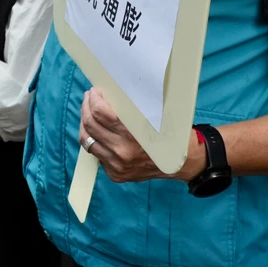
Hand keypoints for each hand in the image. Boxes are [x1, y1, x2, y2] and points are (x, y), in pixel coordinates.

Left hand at [79, 88, 202, 182]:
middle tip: (89, 98)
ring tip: (89, 113)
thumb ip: (132, 107)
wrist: (181, 163)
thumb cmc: (170, 134)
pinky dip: (95, 140)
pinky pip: (96, 154)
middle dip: (86, 107)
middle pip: (90, 125)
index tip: (94, 92)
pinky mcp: (115, 174)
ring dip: (85, 123)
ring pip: (87, 141)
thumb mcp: (156, 115)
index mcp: (133, 134)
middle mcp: (122, 152)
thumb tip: (111, 92)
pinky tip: (99, 132)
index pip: (101, 113)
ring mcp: (117, 165)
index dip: (94, 99)